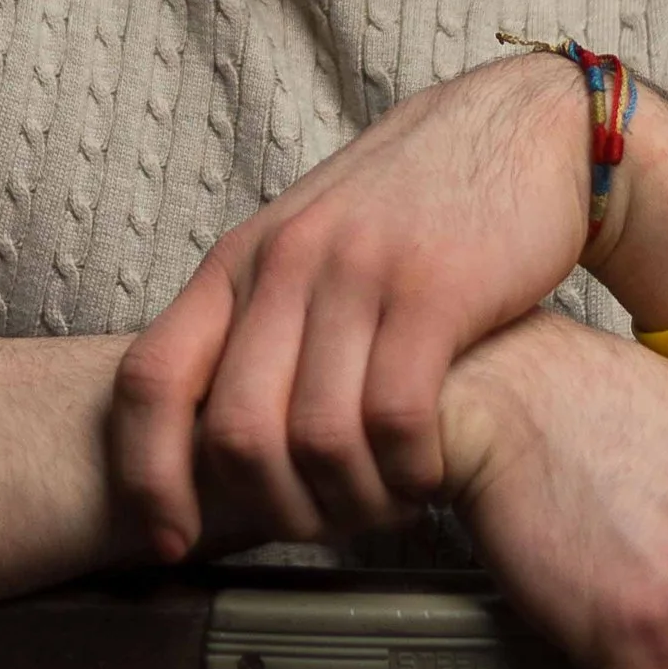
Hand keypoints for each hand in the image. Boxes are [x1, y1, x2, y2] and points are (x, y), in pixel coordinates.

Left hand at [110, 52, 594, 555]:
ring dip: (350, 501)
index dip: (146, 475)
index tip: (169, 540)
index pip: (150, 377)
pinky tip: (428, 473)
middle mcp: (285, 263)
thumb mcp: (311, 246)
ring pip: (316, 436)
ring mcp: (358, 272)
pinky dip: (407, 470)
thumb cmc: (416, 207)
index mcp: (239, 261)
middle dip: (272, 510)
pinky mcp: (436, 288)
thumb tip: (212, 436)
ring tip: (384, 507)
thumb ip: (260, 324)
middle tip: (321, 529)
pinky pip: (397, 416)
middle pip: (234, 430)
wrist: (521, 127)